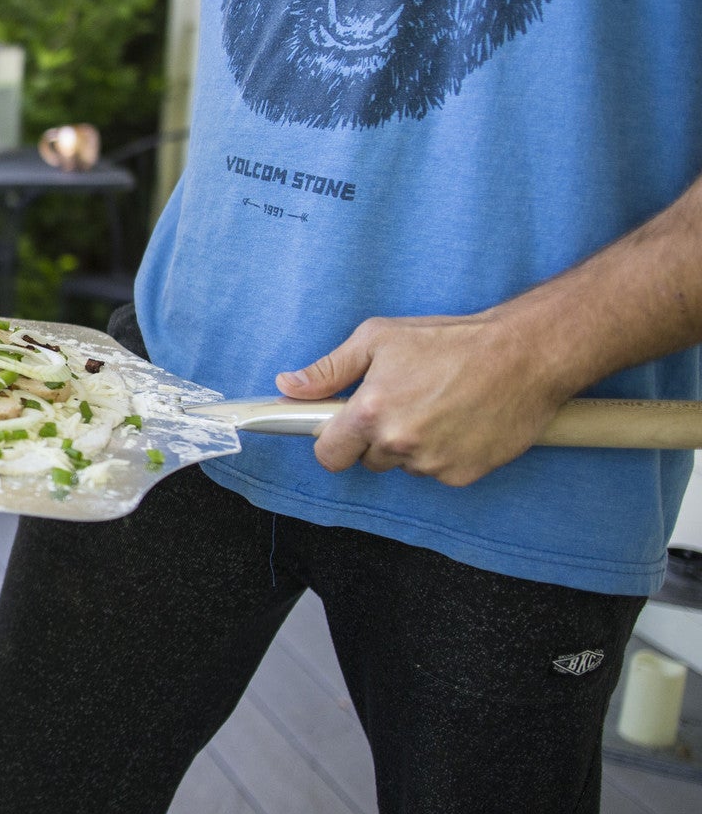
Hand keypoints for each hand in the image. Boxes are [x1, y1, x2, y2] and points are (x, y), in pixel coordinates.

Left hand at [274, 313, 569, 485]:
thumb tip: (289, 385)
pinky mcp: (465, 474)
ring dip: (412, 446)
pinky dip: (444, 454)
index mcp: (371, 412)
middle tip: (403, 403)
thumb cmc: (451, 340)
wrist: (525, 354)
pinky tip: (460, 422)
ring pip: (404, 466)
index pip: (328, 455)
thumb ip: (329, 369)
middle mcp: (399, 443)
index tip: (341, 431)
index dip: (332, 443)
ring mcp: (433, 463)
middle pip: (368, 460)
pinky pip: (438, 472)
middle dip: (376, 438)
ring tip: (437, 407)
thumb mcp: (379, 339)